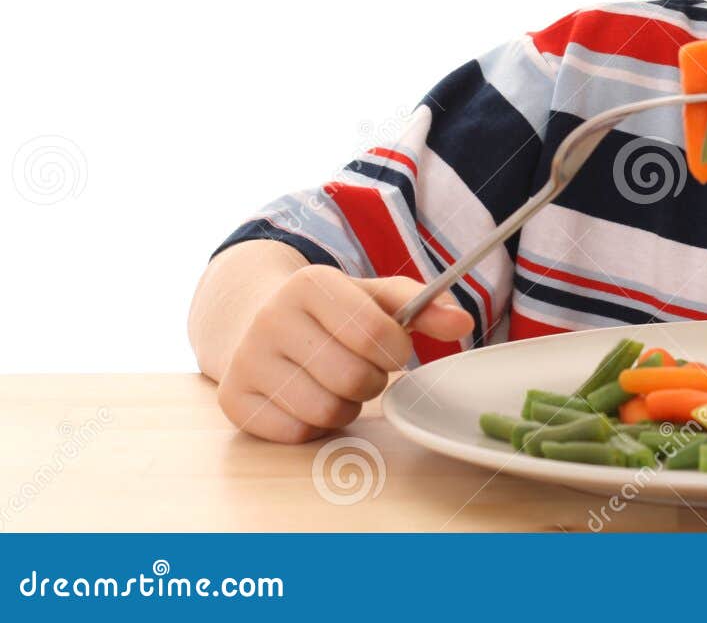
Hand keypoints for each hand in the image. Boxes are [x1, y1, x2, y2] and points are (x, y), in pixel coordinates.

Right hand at [217, 264, 473, 442]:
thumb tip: (462, 323)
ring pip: (325, 410)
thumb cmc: (331, 312)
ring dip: (347, 405)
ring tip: (338, 382)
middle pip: (354, 378)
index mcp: (310, 284)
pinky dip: (315, 425)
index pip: (376, 334)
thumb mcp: (374, 298)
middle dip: (373, 380)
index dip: (397, 350)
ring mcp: (246, 360)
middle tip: (364, 367)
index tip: (392, 346)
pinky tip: (310, 398)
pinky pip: (296, 433)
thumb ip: (423, 306)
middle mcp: (271, 318)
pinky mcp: (233, 400)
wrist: (255, 319)